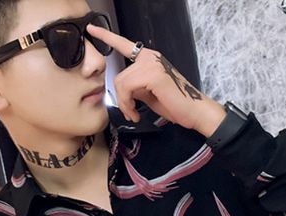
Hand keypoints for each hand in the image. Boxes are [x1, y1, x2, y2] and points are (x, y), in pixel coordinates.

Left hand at [86, 23, 226, 137]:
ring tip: (134, 115)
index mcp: (148, 59)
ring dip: (125, 104)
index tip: (92, 29)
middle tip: (130, 113)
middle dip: (120, 99)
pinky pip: (128, 88)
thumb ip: (135, 86)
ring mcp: (151, 64)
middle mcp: (149, 57)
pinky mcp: (153, 74)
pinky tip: (137, 113)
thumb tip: (123, 90)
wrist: (193, 111)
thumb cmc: (174, 104)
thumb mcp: (148, 93)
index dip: (106, 37)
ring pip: (121, 83)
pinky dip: (128, 104)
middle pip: (118, 76)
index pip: (124, 44)